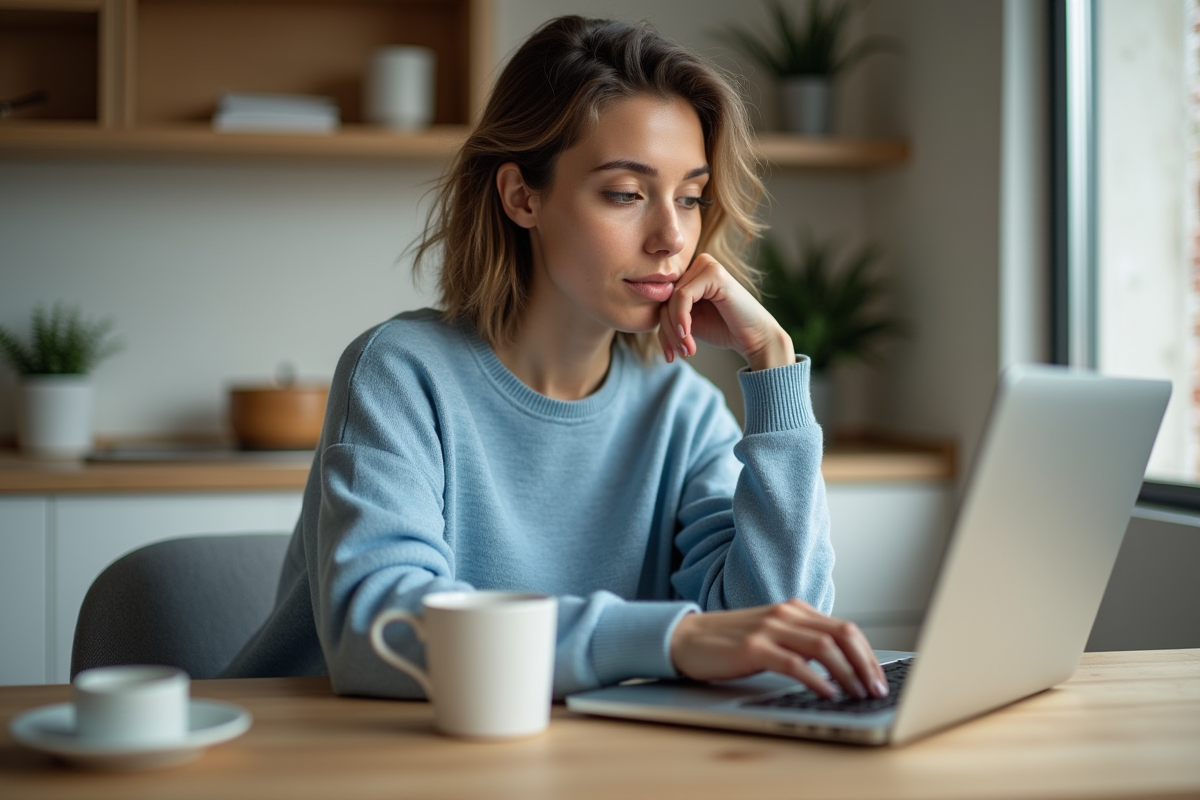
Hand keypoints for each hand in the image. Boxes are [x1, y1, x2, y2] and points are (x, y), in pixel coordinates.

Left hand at [658, 253, 793, 370]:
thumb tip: (639, 313)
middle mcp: (697, 265)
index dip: (662, 330)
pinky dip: (682, 320)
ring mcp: (706, 265)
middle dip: (668, 332)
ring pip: (670, 300)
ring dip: (675, 330)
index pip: (663, 300)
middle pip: (664, 300)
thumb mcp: (688, 323)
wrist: (755, 339)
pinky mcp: (713, 272)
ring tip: (687, 350)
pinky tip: (689, 337)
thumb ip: (668, 314)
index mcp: (690, 275)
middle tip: (678, 355)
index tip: (670, 354)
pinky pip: (682, 297)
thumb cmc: (723, 330)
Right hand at [669, 600, 888, 698]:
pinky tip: (828, 693)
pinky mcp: (753, 647)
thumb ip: (801, 642)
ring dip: (848, 674)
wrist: (688, 638)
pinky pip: (794, 663)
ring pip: (824, 648)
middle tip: (878, 690)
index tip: (879, 679)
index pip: (845, 628)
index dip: (867, 655)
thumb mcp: (772, 635)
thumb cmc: (730, 643)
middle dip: (866, 664)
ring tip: (859, 694)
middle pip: (842, 634)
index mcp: (794, 610)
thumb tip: (841, 667)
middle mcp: (786, 614)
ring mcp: (770, 628)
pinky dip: (817, 679)